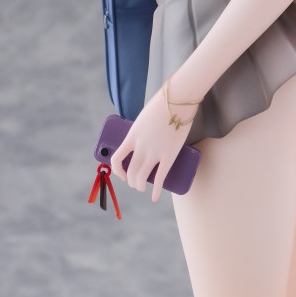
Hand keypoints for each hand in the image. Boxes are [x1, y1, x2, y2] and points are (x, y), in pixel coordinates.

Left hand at [110, 85, 194, 203]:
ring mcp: (155, 152)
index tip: (122, 174)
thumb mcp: (143, 118)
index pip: (117, 159)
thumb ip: (141, 132)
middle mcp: (141, 146)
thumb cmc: (163, 104)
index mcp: (132, 135)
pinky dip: (155, 191)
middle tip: (135, 183)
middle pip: (131, 171)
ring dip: (139, 186)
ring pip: (142, 177)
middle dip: (131, 181)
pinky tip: (153, 197)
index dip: (117, 170)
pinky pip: (160, 178)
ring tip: (141, 189)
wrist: (179, 99)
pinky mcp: (169, 155)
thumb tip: (142, 144)